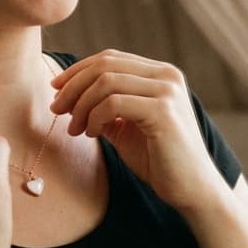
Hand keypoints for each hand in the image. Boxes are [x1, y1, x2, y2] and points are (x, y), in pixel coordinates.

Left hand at [49, 50, 228, 213]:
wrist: (192, 189)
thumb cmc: (160, 160)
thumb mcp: (127, 127)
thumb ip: (105, 108)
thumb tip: (70, 96)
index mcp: (161, 74)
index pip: (111, 58)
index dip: (78, 70)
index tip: (56, 90)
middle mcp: (167, 76)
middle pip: (105, 65)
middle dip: (73, 86)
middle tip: (56, 109)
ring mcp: (167, 92)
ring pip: (106, 82)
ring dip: (81, 105)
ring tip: (75, 129)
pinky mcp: (163, 112)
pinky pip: (114, 104)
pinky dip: (95, 117)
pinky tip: (93, 134)